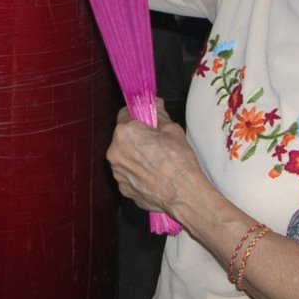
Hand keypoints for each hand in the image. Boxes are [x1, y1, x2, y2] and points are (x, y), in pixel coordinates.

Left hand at [106, 102, 207, 224]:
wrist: (184, 194)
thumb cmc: (179, 160)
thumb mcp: (172, 130)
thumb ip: (159, 114)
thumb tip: (155, 104)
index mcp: (125, 132)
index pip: (124, 114)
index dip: (136, 116)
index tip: (146, 120)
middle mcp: (114, 151)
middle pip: (123, 137)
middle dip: (136, 138)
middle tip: (155, 142)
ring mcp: (117, 171)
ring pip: (124, 157)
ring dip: (135, 156)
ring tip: (155, 161)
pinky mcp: (122, 187)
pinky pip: (127, 174)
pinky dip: (137, 173)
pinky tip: (153, 175)